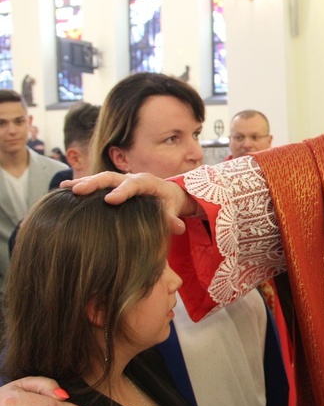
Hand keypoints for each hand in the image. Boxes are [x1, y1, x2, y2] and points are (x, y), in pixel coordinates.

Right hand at [61, 172, 197, 234]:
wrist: (165, 193)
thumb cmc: (167, 202)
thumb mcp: (171, 209)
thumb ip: (171, 218)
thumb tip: (179, 228)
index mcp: (146, 182)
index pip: (134, 184)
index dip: (122, 191)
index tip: (110, 200)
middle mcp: (130, 178)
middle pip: (111, 177)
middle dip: (95, 183)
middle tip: (79, 191)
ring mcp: (119, 180)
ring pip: (99, 179)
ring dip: (83, 183)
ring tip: (65, 188)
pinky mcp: (111, 186)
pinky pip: (95, 184)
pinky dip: (80, 186)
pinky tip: (63, 191)